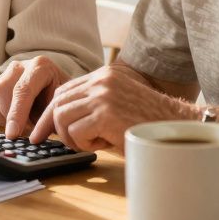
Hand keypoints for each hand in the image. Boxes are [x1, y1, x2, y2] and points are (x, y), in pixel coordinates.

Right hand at [0, 57, 67, 138]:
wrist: (51, 90)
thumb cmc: (57, 99)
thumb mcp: (60, 106)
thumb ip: (49, 117)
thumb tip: (36, 136)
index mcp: (40, 66)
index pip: (24, 89)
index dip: (17, 113)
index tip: (13, 134)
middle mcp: (19, 67)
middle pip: (2, 91)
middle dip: (9, 118)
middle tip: (24, 134)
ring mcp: (3, 74)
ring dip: (2, 119)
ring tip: (20, 126)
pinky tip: (11, 120)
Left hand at [29, 65, 193, 152]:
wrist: (176, 128)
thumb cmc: (147, 123)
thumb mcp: (116, 106)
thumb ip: (91, 107)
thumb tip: (58, 122)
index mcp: (104, 75)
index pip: (63, 91)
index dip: (50, 113)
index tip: (41, 131)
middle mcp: (101, 80)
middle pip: (57, 102)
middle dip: (51, 126)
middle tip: (54, 143)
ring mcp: (103, 95)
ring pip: (62, 118)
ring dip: (71, 137)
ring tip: (92, 142)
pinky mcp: (105, 113)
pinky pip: (75, 132)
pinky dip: (84, 144)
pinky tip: (105, 143)